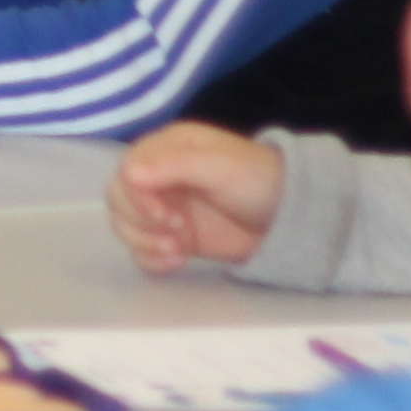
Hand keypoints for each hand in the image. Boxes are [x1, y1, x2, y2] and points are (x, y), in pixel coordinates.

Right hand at [104, 121, 289, 276]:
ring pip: (124, 224)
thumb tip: (128, 174)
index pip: (127, 170)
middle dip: (141, 221)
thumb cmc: (258, 181)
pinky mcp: (172, 236)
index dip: (137, 197)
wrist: (292, 219)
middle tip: (177, 234)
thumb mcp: (220, 167)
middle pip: (118, 197)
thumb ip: (174, 166)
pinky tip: (176, 261)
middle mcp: (158, 176)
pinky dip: (150, 258)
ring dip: (144, 241)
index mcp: (166, 149)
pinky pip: (141, 249)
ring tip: (177, 251)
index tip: (167, 217)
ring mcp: (164, 208)